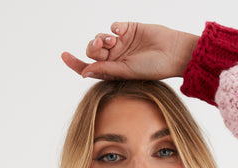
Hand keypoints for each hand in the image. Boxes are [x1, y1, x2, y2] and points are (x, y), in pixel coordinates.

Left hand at [61, 21, 198, 80]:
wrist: (173, 53)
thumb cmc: (153, 68)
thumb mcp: (125, 71)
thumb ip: (105, 69)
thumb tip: (84, 72)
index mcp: (113, 71)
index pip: (90, 68)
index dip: (76, 63)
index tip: (64, 56)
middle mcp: (116, 58)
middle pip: (93, 51)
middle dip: (92, 47)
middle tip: (101, 46)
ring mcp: (122, 43)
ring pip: (101, 38)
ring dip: (102, 38)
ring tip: (113, 40)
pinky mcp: (129, 29)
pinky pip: (114, 25)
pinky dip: (114, 27)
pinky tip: (120, 31)